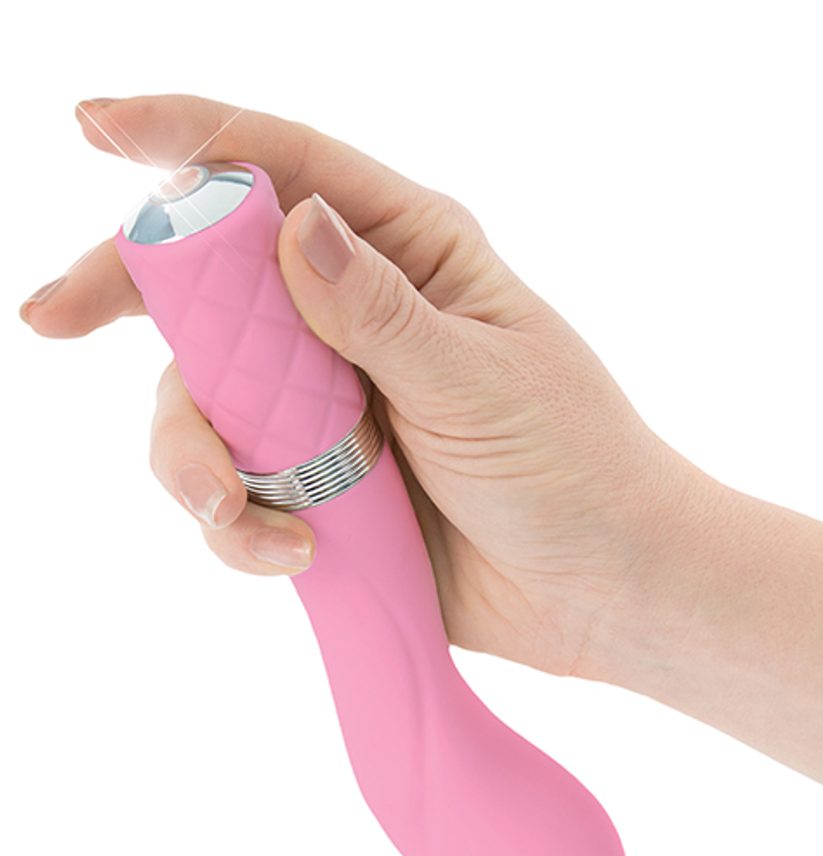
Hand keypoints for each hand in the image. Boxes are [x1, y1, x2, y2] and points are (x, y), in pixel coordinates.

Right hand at [21, 94, 716, 682]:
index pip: (285, 168)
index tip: (89, 124)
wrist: (592, 588)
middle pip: (210, 281)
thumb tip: (293, 223)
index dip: (185, 138)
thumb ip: (378, 311)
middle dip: (126, 295)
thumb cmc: (570, 467)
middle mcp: (354, 318)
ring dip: (198, 459)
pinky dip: (241, 524)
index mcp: (409, 255)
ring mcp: (330, 405)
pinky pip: (236, 487)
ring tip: (247, 516)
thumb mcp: (480, 378)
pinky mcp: (318, 483)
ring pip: (206, 400)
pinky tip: (294, 552)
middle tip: (48, 319)